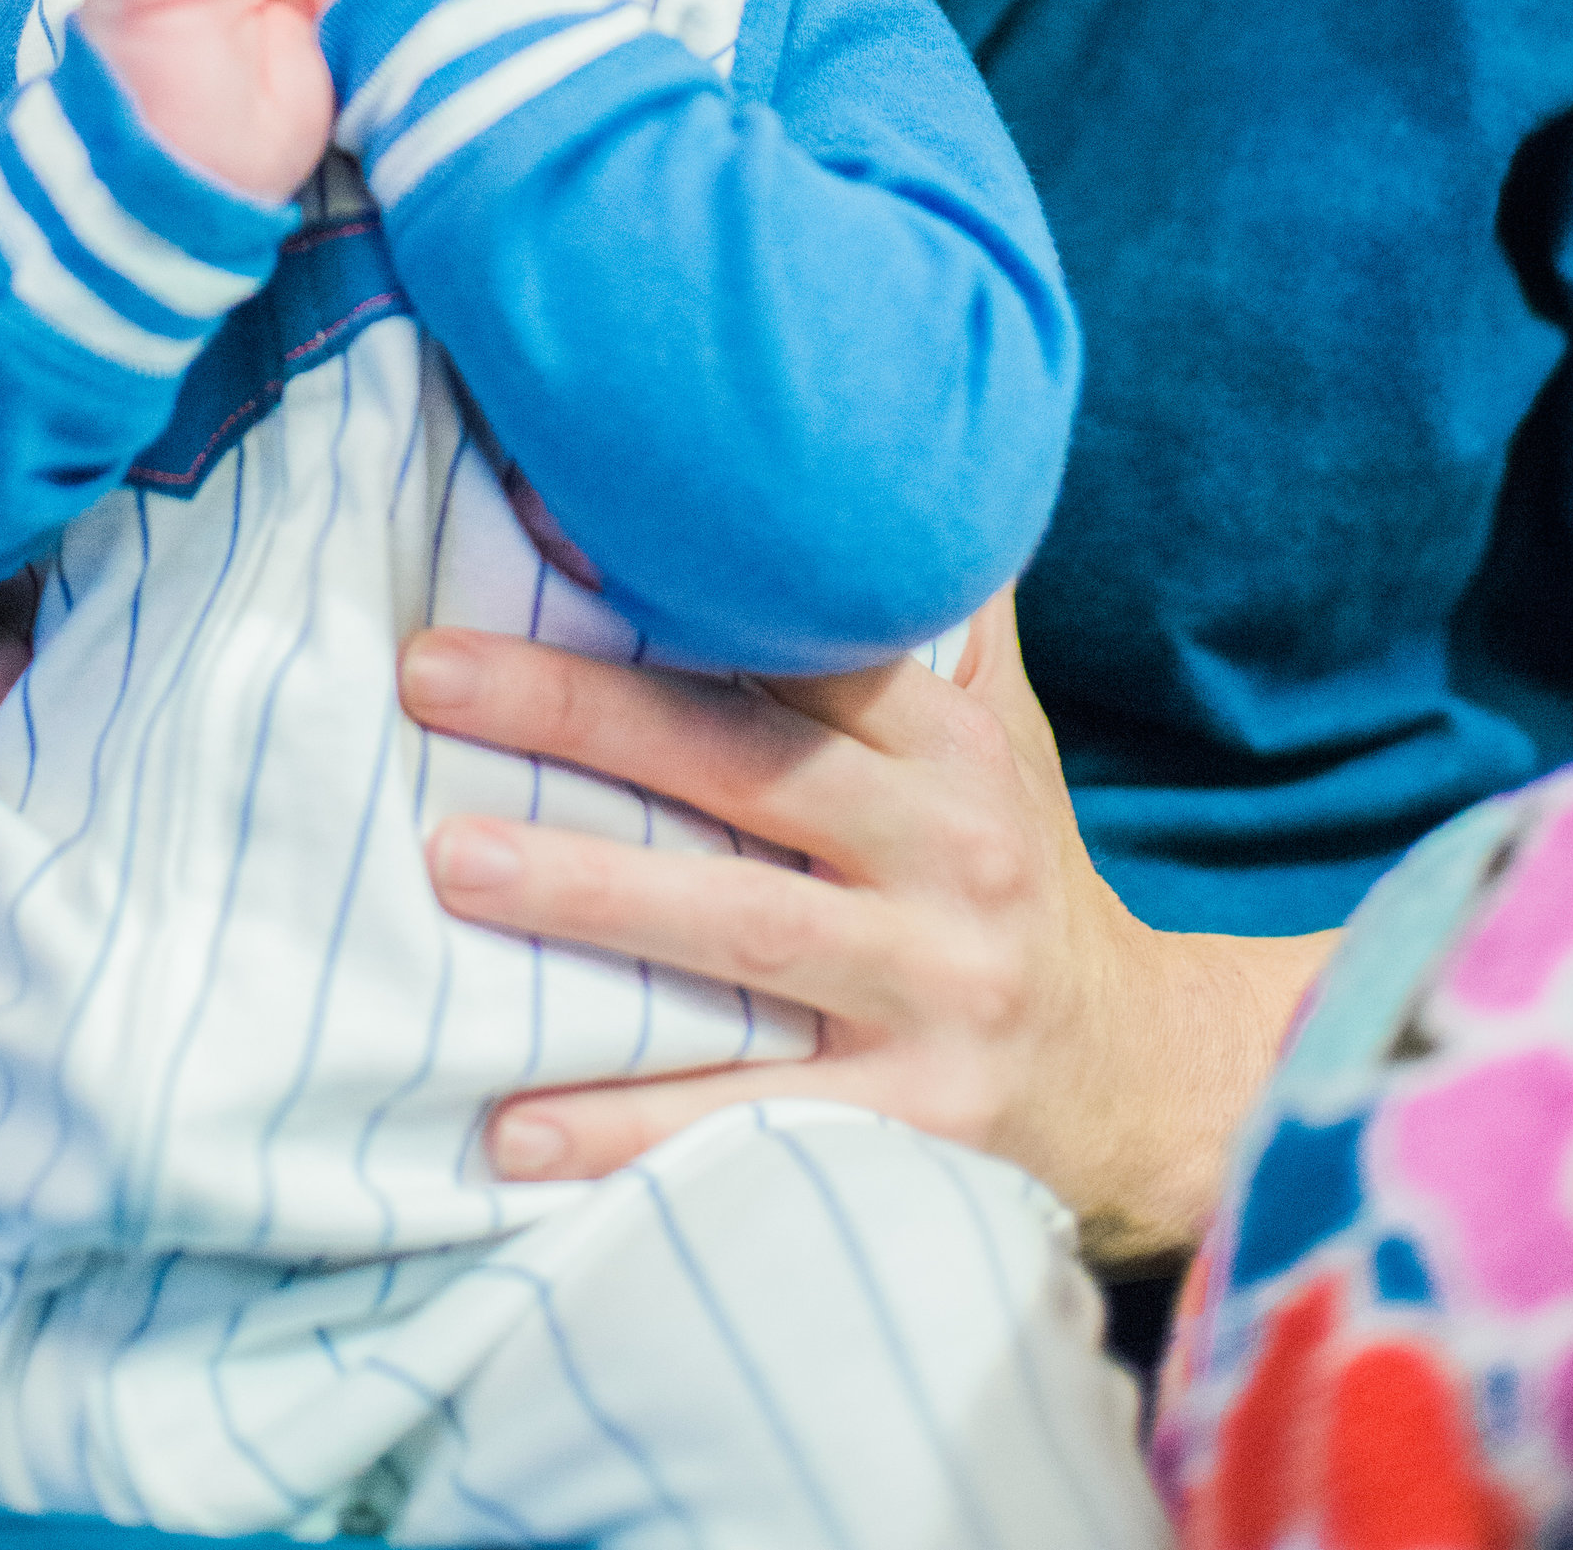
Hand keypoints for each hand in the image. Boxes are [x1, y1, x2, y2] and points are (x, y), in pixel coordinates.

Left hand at [402, 590, 1335, 1261]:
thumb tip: (835, 448)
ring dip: (588, 897)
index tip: (536, 517)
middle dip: (580, 713)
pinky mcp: (915, 1123)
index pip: (806, 639)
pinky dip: (630, 1124)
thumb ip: (912, 614)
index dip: (678, 577)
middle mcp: (950, 851)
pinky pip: (752, 1117)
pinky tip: (509, 1125)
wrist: (1144, 1078)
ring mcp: (935, 988)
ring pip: (741, 930)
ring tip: (448, 864)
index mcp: (950, 741)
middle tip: (428, 674)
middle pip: (746, 767)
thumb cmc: (1010, 868)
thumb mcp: (995, 731)